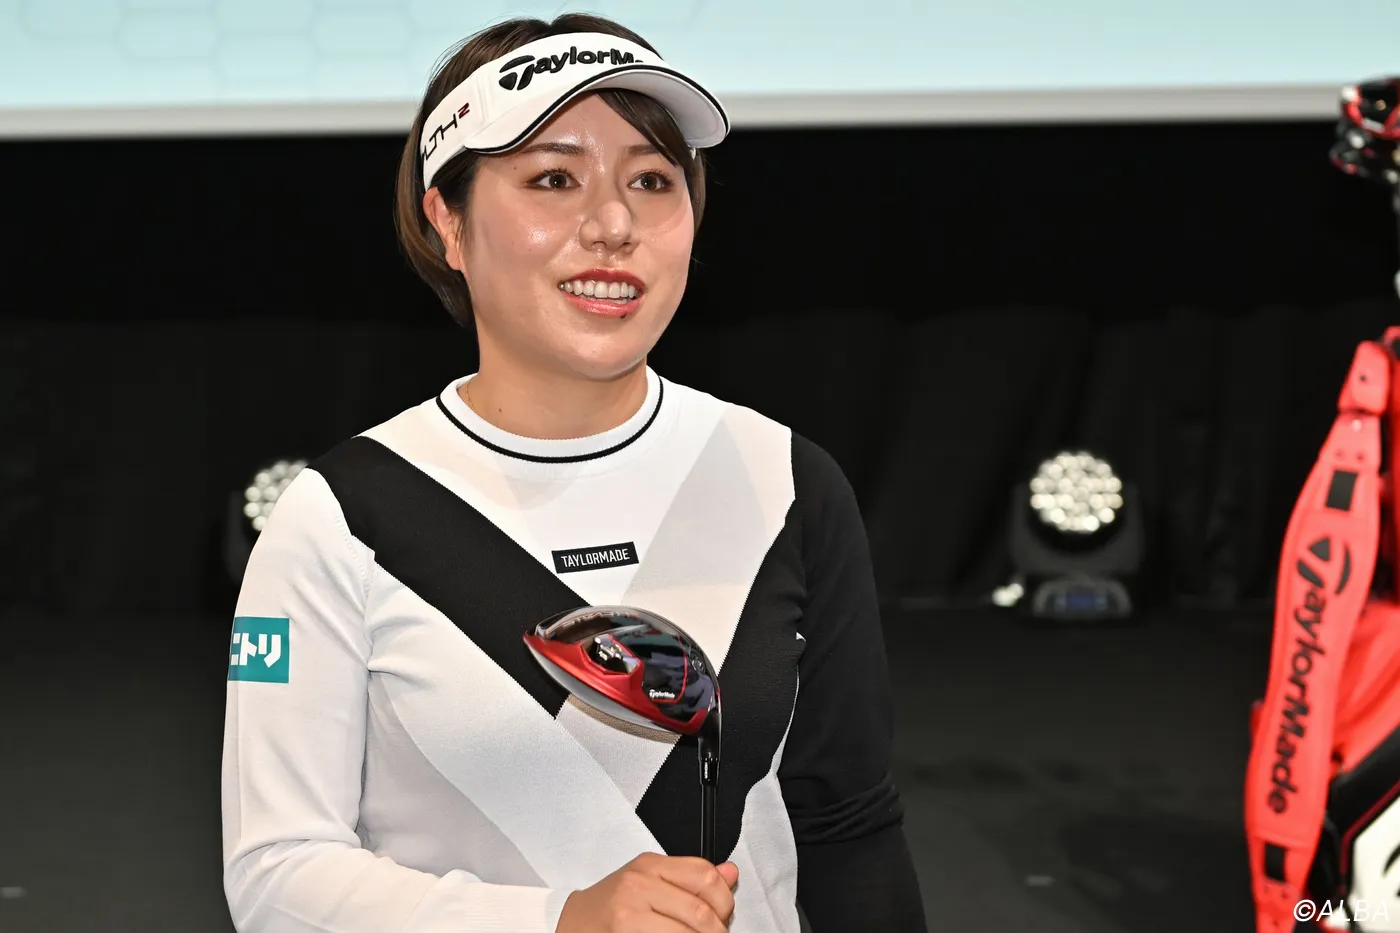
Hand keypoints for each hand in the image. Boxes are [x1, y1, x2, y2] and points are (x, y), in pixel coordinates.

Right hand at [556, 852, 739, 932]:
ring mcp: (630, 911)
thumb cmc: (612, 906)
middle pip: (701, 911)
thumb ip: (690, 879)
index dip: (724, 901)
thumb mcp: (649, 881)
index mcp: (650, 865)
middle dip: (717, 931)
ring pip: (688, 932)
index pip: (705, 876)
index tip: (724, 916)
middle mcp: (639, 884)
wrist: (572, 923)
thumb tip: (730, 873)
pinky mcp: (626, 931)